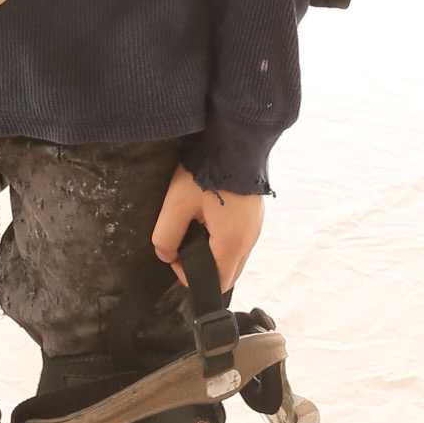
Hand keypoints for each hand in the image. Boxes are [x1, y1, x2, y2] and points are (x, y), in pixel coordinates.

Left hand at [151, 164, 264, 292]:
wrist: (235, 139)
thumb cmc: (208, 169)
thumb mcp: (176, 204)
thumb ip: (166, 236)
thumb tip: (166, 255)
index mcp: (232, 242)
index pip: (218, 283)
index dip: (192, 278)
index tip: (177, 255)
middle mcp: (250, 239)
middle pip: (229, 273)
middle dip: (205, 267)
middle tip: (185, 243)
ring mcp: (256, 226)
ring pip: (236, 256)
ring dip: (216, 252)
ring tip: (197, 227)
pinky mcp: (255, 214)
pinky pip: (241, 239)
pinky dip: (225, 239)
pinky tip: (211, 217)